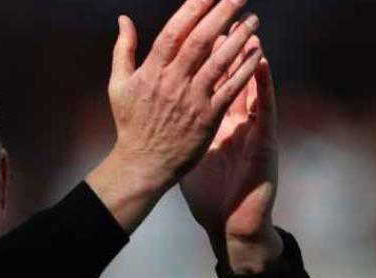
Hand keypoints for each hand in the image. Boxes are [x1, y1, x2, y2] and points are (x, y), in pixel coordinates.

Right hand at [86, 0, 263, 232]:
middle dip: (222, 13)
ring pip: (219, 62)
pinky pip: (230, 88)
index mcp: (151, 72)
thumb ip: (123, 50)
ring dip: (239, 38)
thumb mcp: (118, 85)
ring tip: (254, 18)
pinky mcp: (207, 118)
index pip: (174, 32)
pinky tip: (257, 51)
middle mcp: (172, 83)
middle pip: (200, 40)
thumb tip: (124, 19)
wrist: (142, 164)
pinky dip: (245, 69)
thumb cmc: (131, 124)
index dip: (193, 8)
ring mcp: (191, 100)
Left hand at [179, 34, 282, 272]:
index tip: (195, 31)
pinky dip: (263, 87)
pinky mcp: (262, 143)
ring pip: (250, 87)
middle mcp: (236, 121)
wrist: (231, 221)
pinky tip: (262, 65)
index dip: (203, 59)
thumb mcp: (192, 154)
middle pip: (230, 78)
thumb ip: (180, 127)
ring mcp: (251, 130)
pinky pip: (264, 110)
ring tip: (248, 27)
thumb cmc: (212, 191)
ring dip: (248, 57)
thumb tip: (161, 111)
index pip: (210, 83)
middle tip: (224, 17)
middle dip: (227, 47)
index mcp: (217, 121)